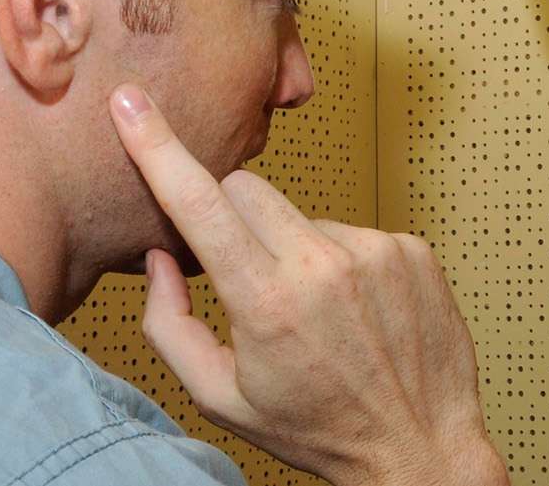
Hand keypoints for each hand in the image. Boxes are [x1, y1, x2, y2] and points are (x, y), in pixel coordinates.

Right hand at [111, 84, 506, 485]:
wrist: (420, 447)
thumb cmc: (317, 430)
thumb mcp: (221, 398)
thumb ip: (170, 325)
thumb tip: (160, 259)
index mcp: (267, 301)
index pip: (198, 202)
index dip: (155, 145)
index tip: (128, 100)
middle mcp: (323, 264)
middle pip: (246, 191)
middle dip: (227, 218)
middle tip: (245, 278)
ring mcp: (375, 250)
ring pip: (301, 216)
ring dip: (293, 251)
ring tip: (319, 316)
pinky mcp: (412, 248)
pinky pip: (353, 232)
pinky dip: (342, 263)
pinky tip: (357, 313)